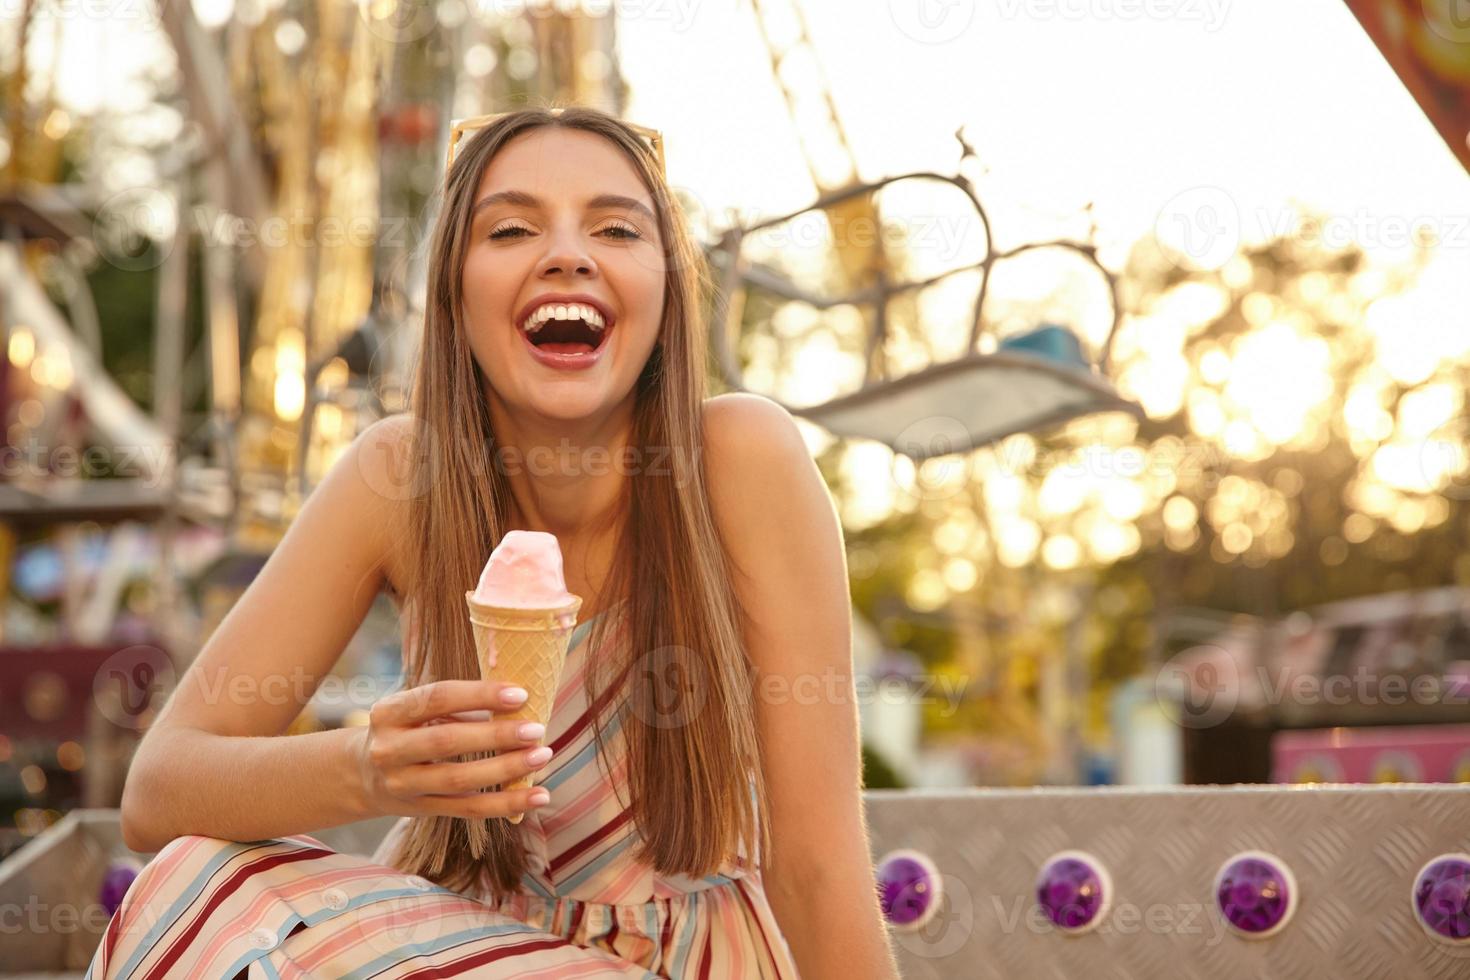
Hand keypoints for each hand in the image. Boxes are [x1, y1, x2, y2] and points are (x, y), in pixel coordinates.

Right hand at [356, 679, 552, 819]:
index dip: (480, 695)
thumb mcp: (416, 710)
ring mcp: (402, 784)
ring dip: (506, 770)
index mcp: (389, 712)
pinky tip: (538, 796)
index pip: (437, 697)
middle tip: (536, 729)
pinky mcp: (419, 811)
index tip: (520, 694)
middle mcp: (389, 749)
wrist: (362, 774)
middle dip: (496, 735)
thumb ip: (456, 705)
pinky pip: (467, 809)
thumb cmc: (407, 729)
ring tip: (542, 757)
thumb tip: (520, 703)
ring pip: (458, 779)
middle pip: (447, 741)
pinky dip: (507, 804)